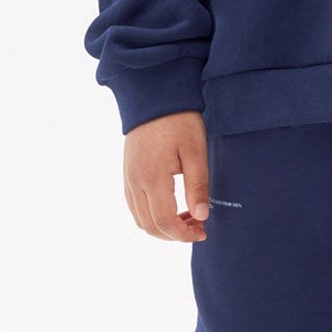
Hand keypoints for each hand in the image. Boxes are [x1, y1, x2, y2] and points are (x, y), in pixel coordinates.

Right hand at [122, 110, 210, 240]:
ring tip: (188, 218)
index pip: (164, 222)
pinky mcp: (128, 173)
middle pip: (149, 226)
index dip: (184, 234)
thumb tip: (202, 217)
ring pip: (140, 219)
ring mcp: (128, 178)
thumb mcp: (196, 152)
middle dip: (174, 234)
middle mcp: (135, 182)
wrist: (154, 97)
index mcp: (152, 178)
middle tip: (198, 227)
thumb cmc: (179, 121)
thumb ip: (198, 187)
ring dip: (162, 226)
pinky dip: (151, 215)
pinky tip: (172, 207)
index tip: (203, 232)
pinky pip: (135, 205)